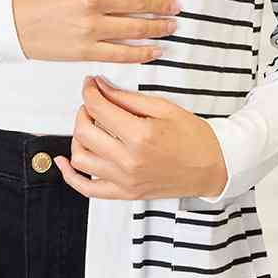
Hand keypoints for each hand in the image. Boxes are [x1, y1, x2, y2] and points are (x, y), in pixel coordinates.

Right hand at [11, 0, 180, 63]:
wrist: (7, 16)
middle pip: (141, 1)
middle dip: (164, 4)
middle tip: (176, 6)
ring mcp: (90, 25)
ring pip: (136, 27)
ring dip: (159, 27)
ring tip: (170, 26)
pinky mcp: (85, 49)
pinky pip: (122, 53)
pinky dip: (143, 52)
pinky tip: (155, 50)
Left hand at [54, 75, 227, 200]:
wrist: (213, 168)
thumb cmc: (194, 136)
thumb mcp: (163, 108)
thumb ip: (127, 98)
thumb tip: (99, 86)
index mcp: (140, 135)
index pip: (99, 109)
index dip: (89, 92)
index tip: (90, 84)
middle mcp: (129, 160)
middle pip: (84, 131)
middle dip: (83, 111)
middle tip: (93, 104)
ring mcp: (125, 181)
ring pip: (81, 158)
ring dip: (78, 138)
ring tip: (91, 128)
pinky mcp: (125, 193)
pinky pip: (87, 189)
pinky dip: (71, 176)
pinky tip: (65, 161)